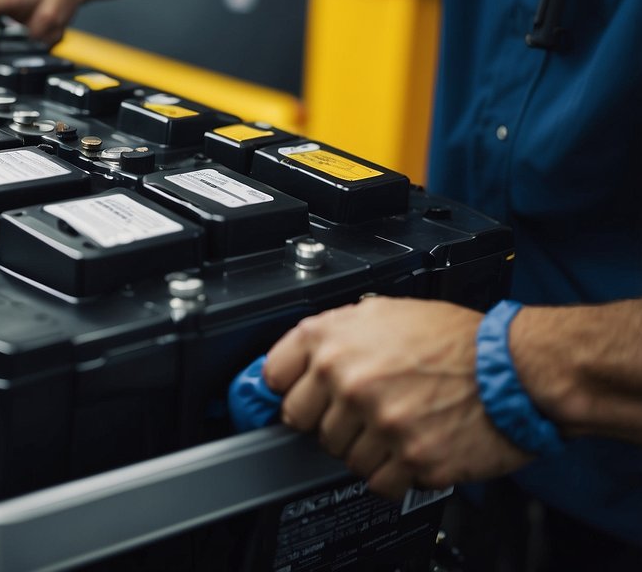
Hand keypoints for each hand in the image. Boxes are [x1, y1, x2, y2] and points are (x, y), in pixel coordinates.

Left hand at [263, 297, 531, 497]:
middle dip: (328, 419)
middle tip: (360, 409)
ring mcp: (379, 421)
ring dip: (363, 447)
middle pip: (303, 422)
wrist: (518, 368)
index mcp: (334, 339)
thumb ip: (337, 333)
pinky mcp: (410, 458)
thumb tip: (300, 357)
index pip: (275, 377)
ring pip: (339, 455)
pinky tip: (409, 448)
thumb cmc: (459, 339)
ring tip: (396, 424)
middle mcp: (350, 378)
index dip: (289, 387)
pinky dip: (391, 473)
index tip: (297, 394)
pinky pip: (376, 482)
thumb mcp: (385, 312)